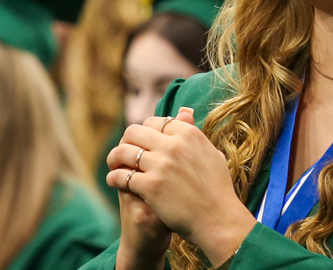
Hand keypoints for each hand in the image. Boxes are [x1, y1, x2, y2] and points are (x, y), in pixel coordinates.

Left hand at [107, 108, 255, 263]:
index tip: (141, 142)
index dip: (145, 132)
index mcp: (188, 133)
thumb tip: (185, 112)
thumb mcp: (211, 153)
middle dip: (126, 141)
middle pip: (134, 131)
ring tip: (114, 165)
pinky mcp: (150, 185)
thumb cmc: (218, 190)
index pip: (155, 122)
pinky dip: (113, 177)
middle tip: (124, 153)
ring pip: (123, 151)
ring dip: (114, 157)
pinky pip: (121, 175)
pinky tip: (114, 181)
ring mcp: (161, 165)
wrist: (218, 219)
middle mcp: (173, 145)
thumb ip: (195, 133)